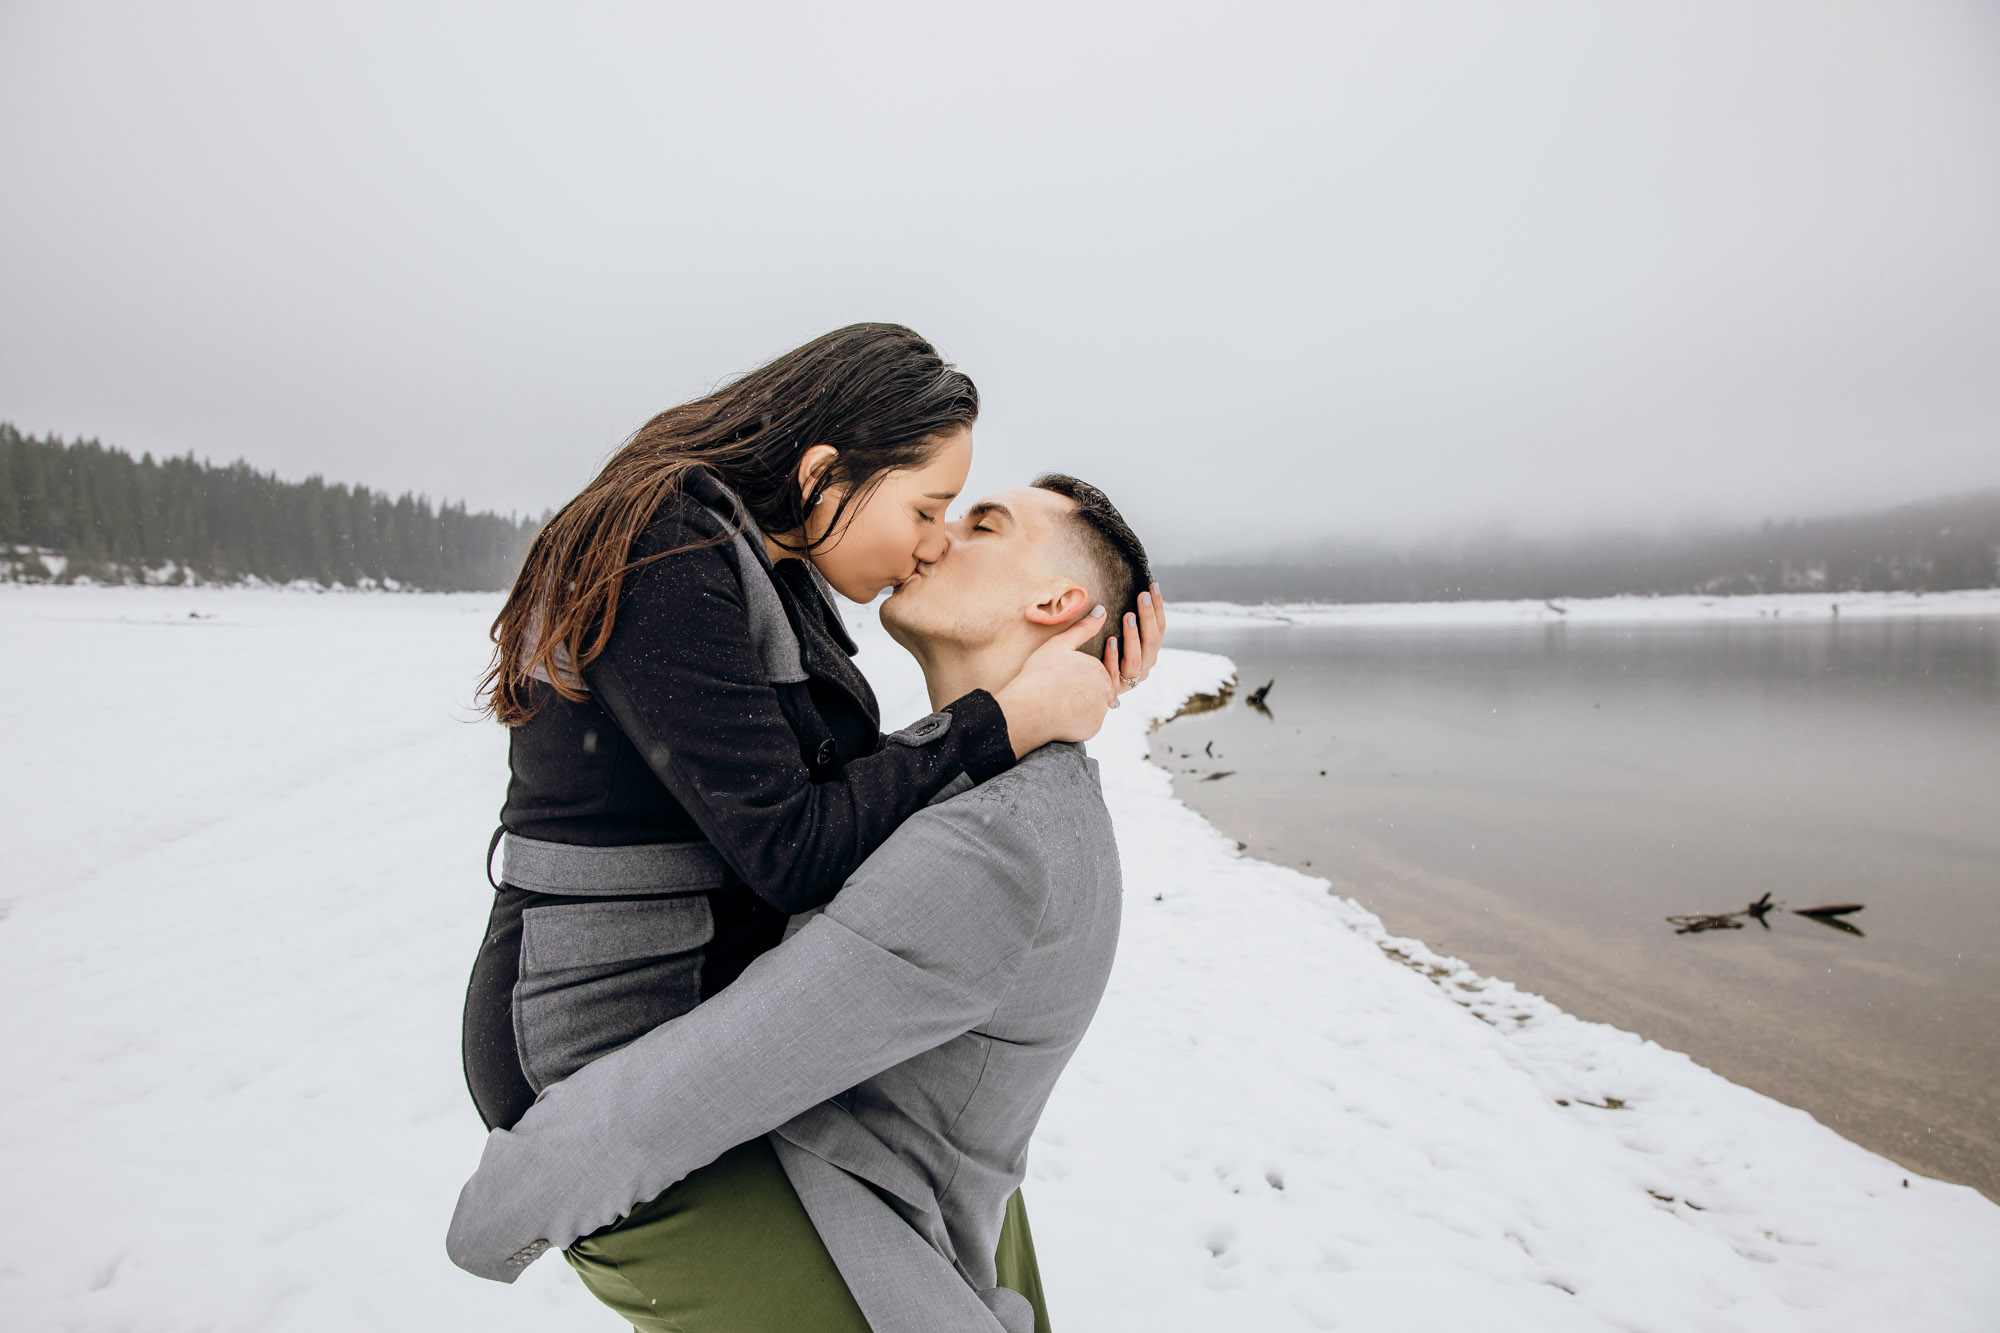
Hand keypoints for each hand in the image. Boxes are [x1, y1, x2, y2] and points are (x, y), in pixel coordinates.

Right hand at [994, 605, 1116, 756]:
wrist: (1028, 710)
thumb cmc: (1040, 674)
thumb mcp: (1059, 645)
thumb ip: (1083, 628)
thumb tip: (1101, 610)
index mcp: (1099, 668)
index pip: (1093, 671)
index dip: (1074, 674)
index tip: (1059, 677)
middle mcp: (1107, 690)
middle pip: (1096, 689)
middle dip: (1081, 691)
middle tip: (1058, 691)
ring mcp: (1101, 711)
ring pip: (1092, 707)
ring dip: (1080, 706)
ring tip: (1057, 703)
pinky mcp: (1093, 729)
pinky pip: (1086, 724)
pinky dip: (1076, 721)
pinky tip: (1059, 716)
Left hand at [1104, 584, 1166, 703]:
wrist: (1085, 691)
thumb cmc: (1102, 655)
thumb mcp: (1118, 636)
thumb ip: (1126, 620)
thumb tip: (1130, 590)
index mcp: (1149, 653)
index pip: (1159, 629)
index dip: (1158, 608)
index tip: (1154, 586)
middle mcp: (1143, 667)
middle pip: (1151, 642)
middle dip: (1148, 617)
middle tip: (1142, 596)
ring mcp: (1128, 680)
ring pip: (1135, 659)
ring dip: (1133, 636)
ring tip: (1128, 616)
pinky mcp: (1112, 689)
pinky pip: (1114, 673)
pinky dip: (1113, 657)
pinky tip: (1110, 640)